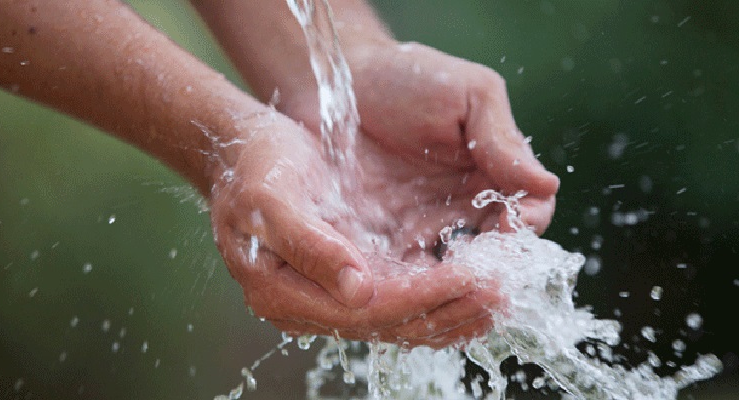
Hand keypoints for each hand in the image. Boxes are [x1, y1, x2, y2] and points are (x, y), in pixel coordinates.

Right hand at [208, 110, 498, 348]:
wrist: (241, 151)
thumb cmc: (253, 168)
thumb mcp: (271, 201)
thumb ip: (310, 246)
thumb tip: (358, 292)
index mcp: (285, 293)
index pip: (370, 310)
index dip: (424, 296)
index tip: (473, 280)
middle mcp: (310, 305)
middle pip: (392, 324)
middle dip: (450, 309)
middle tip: (503, 294)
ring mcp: (330, 294)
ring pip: (401, 318)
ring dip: (452, 310)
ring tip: (499, 297)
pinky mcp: (349, 277)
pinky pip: (400, 297)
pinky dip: (438, 294)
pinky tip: (470, 286)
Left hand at [269, 41, 559, 345]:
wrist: (335, 83)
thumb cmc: (406, 77)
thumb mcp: (467, 95)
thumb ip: (502, 140)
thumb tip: (546, 186)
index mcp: (492, 170)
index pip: (530, 210)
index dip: (527, 224)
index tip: (511, 227)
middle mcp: (463, 204)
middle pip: (498, 250)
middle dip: (496, 265)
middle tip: (479, 268)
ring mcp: (424, 223)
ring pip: (454, 270)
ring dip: (456, 281)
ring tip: (443, 281)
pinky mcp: (385, 238)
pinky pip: (407, 270)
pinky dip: (414, 282)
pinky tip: (408, 282)